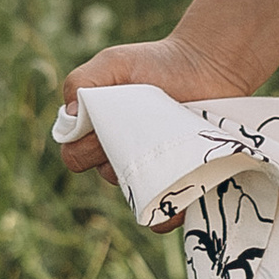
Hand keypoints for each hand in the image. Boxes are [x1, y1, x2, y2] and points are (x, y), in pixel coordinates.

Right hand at [56, 28, 241, 195]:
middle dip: (119, 161)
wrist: (208, 66)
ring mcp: (153, 172)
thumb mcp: (113, 63)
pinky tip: (182, 195)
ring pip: (136, 198)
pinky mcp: (182, 183)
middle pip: (107, 177)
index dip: (85, 147)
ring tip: (166, 159)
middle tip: (141, 136)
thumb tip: (71, 115)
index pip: (76, 157)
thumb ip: (82, 81)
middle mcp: (123, 158)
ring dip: (145, 186)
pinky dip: (170, 213)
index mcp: (100, 135)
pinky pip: (167, 216)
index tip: (105, 126)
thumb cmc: (156, 63)